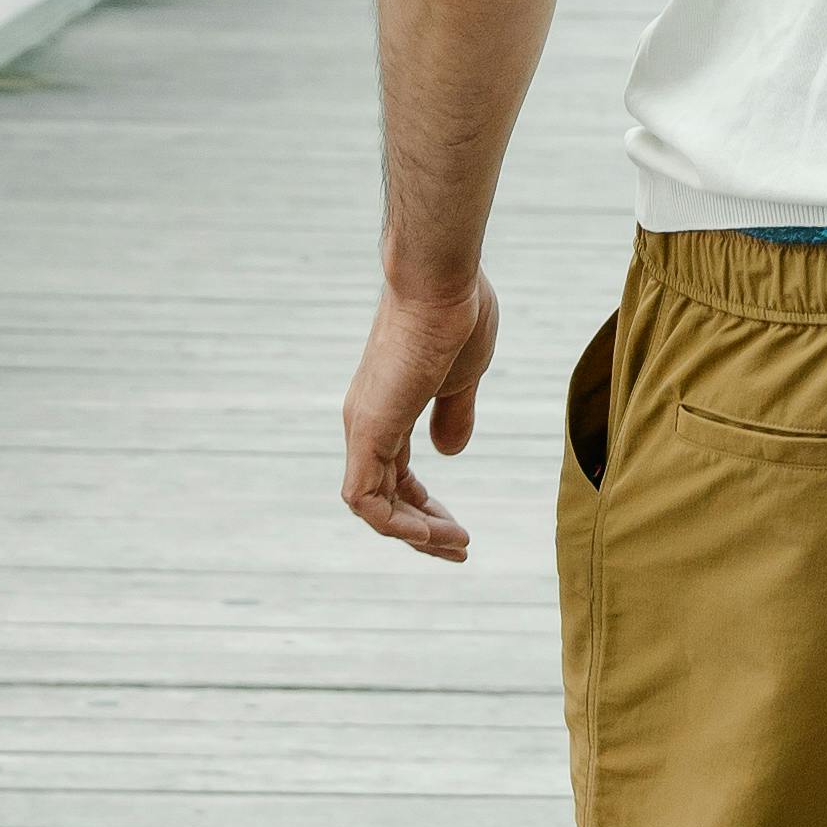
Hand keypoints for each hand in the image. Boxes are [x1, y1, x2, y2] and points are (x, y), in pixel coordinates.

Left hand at [342, 266, 499, 562]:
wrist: (441, 279)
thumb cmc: (456, 314)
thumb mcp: (462, 377)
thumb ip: (454, 414)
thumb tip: (450, 452)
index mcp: (388, 410)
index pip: (395, 476)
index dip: (425, 508)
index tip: (459, 527)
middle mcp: (368, 422)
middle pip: (383, 497)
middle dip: (422, 530)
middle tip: (460, 547)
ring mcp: (364, 426)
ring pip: (371, 505)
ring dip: (413, 534)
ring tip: (456, 545)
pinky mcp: (368, 427)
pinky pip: (364, 497)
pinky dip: (394, 523)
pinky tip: (431, 533)